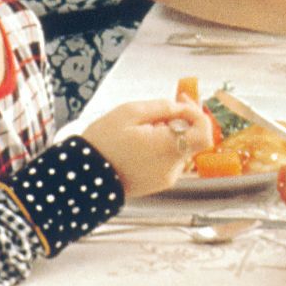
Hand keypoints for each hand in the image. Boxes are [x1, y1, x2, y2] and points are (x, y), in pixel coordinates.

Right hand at [80, 97, 212, 196]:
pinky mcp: (158, 183)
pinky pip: (170, 160)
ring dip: (172, 133)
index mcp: (168, 148)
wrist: (82, 178)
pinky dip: (164, 147)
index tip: (182, 101)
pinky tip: (143, 142)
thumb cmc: (102, 143)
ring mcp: (166, 177)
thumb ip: (162, 107)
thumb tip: (181, 107)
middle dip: (183, 120)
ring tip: (145, 127)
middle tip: (166, 108)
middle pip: (193, 139)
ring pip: (181, 148)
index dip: (197, 113)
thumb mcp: (129, 113)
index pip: (204, 132)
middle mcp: (172, 167)